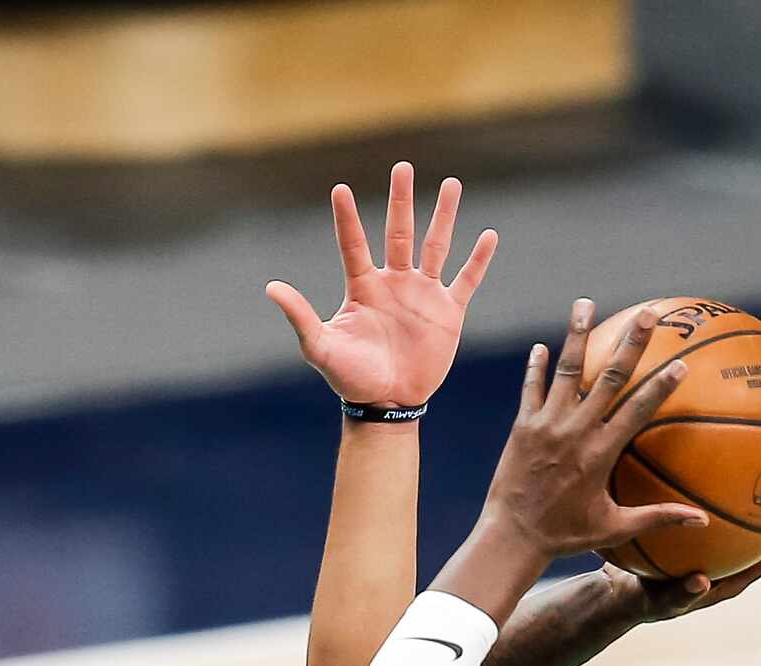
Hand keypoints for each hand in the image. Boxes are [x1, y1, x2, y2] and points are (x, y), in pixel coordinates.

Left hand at [265, 161, 498, 407]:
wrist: (386, 405)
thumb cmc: (350, 378)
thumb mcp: (320, 348)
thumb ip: (300, 317)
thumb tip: (271, 288)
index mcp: (363, 289)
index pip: (353, 245)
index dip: (347, 218)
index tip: (340, 188)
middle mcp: (394, 283)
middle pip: (398, 232)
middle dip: (400, 200)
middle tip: (402, 166)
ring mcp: (422, 294)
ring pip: (435, 245)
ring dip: (444, 215)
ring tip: (452, 184)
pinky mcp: (448, 311)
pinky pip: (466, 279)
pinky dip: (479, 259)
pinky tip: (489, 235)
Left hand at [481, 300, 707, 560]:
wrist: (511, 538)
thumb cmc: (565, 536)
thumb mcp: (613, 528)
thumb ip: (658, 517)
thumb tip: (702, 520)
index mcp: (600, 453)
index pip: (639, 410)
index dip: (661, 386)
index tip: (682, 362)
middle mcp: (575, 432)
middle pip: (608, 378)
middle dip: (630, 343)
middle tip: (647, 313)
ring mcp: (546, 426)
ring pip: (567, 371)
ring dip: (576, 335)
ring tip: (585, 303)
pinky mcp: (522, 428)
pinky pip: (531, 390)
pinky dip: (536, 367)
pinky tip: (541, 346)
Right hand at [627, 467, 760, 619]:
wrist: (623, 592)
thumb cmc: (640, 598)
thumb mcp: (656, 601)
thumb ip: (678, 595)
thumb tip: (699, 581)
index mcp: (731, 577)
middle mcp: (734, 557)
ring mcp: (721, 541)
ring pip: (753, 507)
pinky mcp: (703, 526)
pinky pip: (720, 496)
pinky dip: (730, 474)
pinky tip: (730, 444)